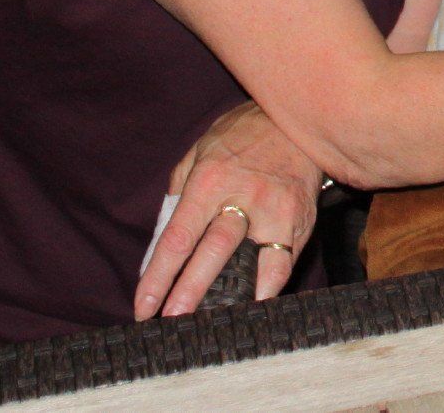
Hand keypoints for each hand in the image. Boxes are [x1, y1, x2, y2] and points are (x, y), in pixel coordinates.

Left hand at [136, 101, 323, 318]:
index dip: (158, 276)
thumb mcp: (200, 150)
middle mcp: (242, 196)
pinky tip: (253, 306)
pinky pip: (283, 263)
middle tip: (170, 320)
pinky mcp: (300, 220)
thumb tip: (163, 240)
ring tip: (210, 324)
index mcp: (209, 180)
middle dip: (188, 291)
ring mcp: (275, 210)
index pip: (177, 237)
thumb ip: (179, 190)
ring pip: (251, 263)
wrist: (297, 119)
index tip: (143, 305)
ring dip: (229, 297)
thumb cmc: (242, 135)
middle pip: (212, 252)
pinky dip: (268, 289)